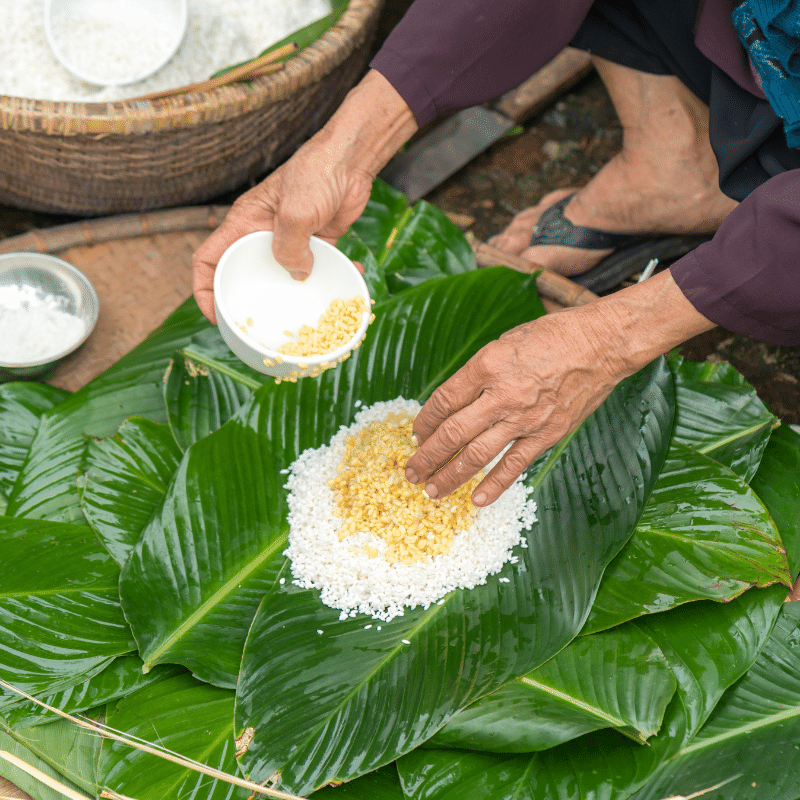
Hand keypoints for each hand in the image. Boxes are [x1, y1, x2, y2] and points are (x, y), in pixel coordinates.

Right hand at [192, 69, 417, 323]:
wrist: (351, 159)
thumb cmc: (315, 174)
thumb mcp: (296, 213)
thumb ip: (290, 248)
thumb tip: (297, 275)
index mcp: (243, 224)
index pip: (208, 259)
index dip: (204, 288)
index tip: (213, 315)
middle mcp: (262, 234)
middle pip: (246, 273)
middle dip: (251, 299)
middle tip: (261, 327)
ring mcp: (290, 238)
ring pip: (285, 275)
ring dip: (298, 292)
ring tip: (308, 312)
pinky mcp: (317, 241)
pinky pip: (319, 266)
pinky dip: (333, 274)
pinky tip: (350, 277)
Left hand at [404, 307, 622, 506]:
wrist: (601, 344)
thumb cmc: (552, 337)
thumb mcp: (505, 343)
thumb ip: (479, 373)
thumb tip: (454, 402)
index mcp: (487, 365)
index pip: (444, 401)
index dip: (424, 421)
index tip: (415, 435)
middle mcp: (502, 394)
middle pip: (453, 432)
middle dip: (427, 456)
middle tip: (412, 472)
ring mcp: (525, 418)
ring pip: (477, 454)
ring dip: (450, 475)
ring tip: (432, 490)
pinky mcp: (547, 434)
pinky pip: (514, 465)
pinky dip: (494, 485)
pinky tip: (476, 499)